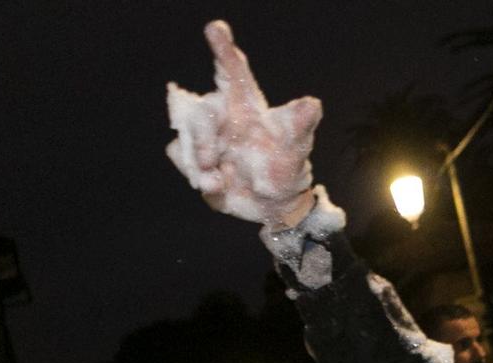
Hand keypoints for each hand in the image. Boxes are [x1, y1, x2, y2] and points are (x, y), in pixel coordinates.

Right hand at [167, 20, 327, 228]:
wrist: (271, 204)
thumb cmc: (285, 167)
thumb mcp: (295, 149)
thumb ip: (299, 125)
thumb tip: (312, 103)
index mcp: (246, 104)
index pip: (233, 70)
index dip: (224, 48)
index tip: (216, 28)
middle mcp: (223, 115)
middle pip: (200, 110)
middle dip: (202, 137)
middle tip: (213, 161)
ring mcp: (206, 135)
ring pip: (185, 134)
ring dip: (199, 161)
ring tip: (219, 179)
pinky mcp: (194, 156)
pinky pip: (180, 155)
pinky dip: (197, 174)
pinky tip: (216, 185)